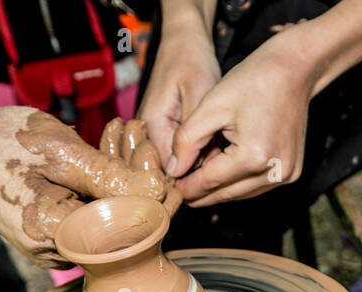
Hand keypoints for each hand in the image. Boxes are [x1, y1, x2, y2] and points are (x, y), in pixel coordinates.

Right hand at [0, 109, 175, 266]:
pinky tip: (108, 148)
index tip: (150, 147)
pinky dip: (106, 183)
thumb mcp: (58, 151)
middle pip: (125, 223)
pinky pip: (97, 215)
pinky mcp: (62, 239)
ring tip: (124, 132)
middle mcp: (63, 253)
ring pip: (114, 217)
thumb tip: (159, 192)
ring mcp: (62, 250)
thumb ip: (110, 176)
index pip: (131, 224)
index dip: (151, 188)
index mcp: (60, 234)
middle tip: (138, 132)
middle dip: (139, 176)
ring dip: (125, 175)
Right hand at [136, 21, 220, 172]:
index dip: (187, 180)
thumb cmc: (193, 62)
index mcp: (150, 125)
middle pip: (163, 170)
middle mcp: (144, 132)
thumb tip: (182, 171)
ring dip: (192, 165)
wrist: (184, 41)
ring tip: (214, 156)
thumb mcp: (199, 94)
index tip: (212, 180)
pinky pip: (173, 153)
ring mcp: (150, 131)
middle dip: (190, 175)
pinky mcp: (160, 129)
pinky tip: (209, 149)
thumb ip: (191, 134)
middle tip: (216, 168)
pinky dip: (192, 155)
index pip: (162, 169)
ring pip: (169, 164)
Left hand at [168, 39, 314, 205]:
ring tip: (196, 184)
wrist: (294, 70)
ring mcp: (287, 175)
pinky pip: (256, 187)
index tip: (169, 188)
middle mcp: (273, 172)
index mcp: (253, 156)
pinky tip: (221, 176)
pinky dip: (237, 184)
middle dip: (200, 194)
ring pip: (240, 195)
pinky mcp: (291, 172)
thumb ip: (187, 141)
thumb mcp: (211, 106)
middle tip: (178, 190)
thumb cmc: (252, 81)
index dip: (186, 187)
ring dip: (218, 192)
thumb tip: (174, 171)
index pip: (210, 182)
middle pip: (226, 194)